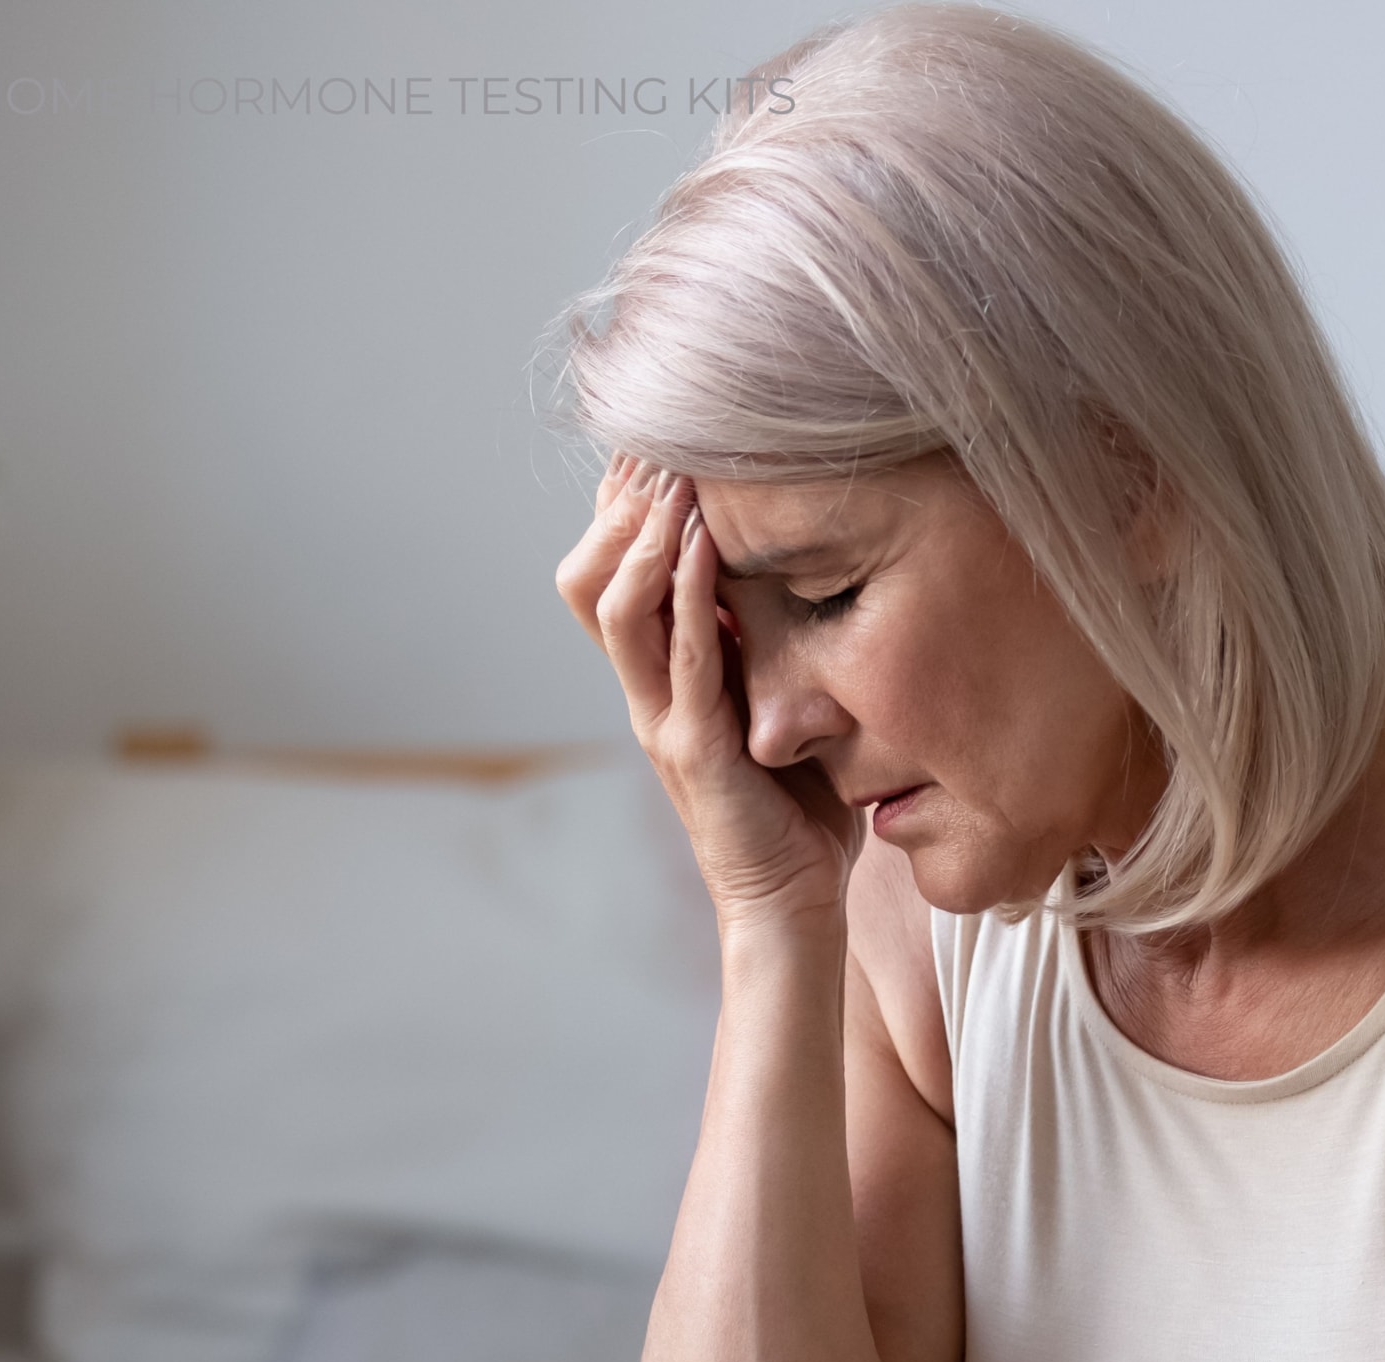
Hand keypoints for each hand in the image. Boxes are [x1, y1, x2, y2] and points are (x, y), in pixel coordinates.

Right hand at [557, 452, 858, 932]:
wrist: (790, 903)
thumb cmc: (794, 806)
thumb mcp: (776, 700)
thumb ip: (766, 643)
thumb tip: (796, 563)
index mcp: (658, 677)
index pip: (611, 570)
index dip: (620, 504)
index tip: (655, 437)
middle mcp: (644, 691)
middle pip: (589, 574)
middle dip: (618, 502)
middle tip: (656, 434)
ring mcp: (661, 718)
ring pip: (615, 604)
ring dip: (642, 531)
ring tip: (672, 470)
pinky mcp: (696, 749)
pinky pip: (677, 656)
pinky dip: (685, 590)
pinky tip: (701, 539)